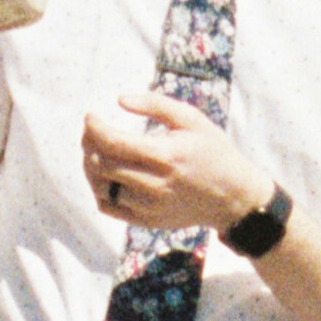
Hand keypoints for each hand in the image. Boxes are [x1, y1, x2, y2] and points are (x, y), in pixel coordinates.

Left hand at [82, 91, 258, 234]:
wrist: (232, 198)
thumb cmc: (212, 152)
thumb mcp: (191, 119)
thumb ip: (155, 104)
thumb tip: (120, 99)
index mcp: (164, 156)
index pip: (112, 143)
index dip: (94, 127)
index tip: (90, 116)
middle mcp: (153, 185)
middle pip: (101, 164)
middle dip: (88, 144)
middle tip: (91, 131)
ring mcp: (148, 207)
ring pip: (100, 187)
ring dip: (90, 166)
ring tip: (96, 151)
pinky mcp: (146, 221)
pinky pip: (108, 207)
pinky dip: (98, 189)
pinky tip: (106, 175)